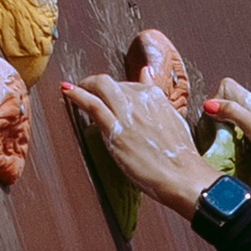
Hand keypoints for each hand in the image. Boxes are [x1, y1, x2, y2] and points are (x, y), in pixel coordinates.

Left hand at [60, 75, 214, 214]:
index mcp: (157, 97)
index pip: (132, 84)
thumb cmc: (181, 156)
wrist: (183, 176)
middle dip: (99, 86)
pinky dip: (77, 95)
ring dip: (85, 85)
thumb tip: (147, 74)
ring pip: (100, 86)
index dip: (119, 89)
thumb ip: (158, 99)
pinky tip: (68, 92)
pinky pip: (92, 104)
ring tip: (75, 90)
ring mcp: (127, 113)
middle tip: (90, 92)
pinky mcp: (115, 129)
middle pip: (113, 83)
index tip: (111, 96)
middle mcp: (141, 99)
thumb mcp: (174, 120)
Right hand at [211, 80, 250, 199]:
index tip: (212, 117)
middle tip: (214, 135)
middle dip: (214, 118)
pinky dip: (230, 144)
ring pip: (230, 122)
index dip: (216, 98)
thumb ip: (234, 113)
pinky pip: (237, 139)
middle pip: (224, 106)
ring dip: (220, 132)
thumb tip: (208, 104)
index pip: (225, 87)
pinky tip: (231, 155)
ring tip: (219, 146)